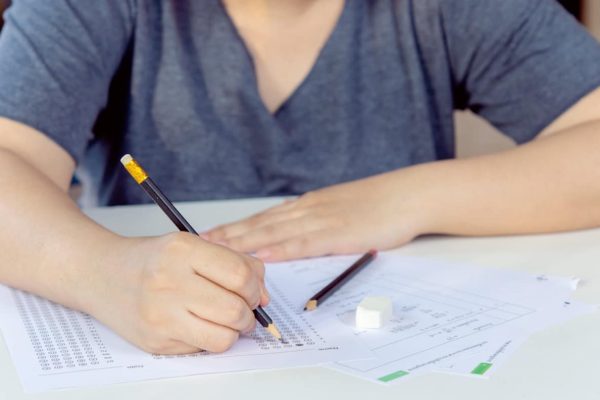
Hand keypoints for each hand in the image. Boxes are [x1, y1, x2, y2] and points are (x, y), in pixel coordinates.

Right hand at [88, 232, 268, 353]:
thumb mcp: (193, 245)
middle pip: (235, 309)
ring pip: (223, 337)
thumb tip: (265, 296)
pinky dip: (211, 340)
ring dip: (235, 331)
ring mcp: (160, 314)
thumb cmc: (153, 260)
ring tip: (227, 320)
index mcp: (183, 250)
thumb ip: (235, 263)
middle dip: (250, 313)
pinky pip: (202, 349)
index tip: (255, 292)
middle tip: (245, 309)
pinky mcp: (155, 341)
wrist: (102, 274)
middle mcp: (169, 281)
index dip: (257, 288)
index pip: (240, 275)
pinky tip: (201, 325)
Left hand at [203, 171, 427, 260]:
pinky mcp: (338, 232)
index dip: (234, 228)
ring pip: (274, 232)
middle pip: (260, 224)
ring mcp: (321, 219)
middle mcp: (306, 210)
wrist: (407, 195)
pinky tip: (262, 256)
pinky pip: (304, 243)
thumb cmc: (376, 206)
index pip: (262, 219)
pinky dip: (280, 249)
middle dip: (227, 235)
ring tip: (217, 250)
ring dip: (243, 242)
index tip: (209, 236)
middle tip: (197, 244)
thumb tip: (292, 240)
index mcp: (306, 207)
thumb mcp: (339, 211)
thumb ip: (315, 224)